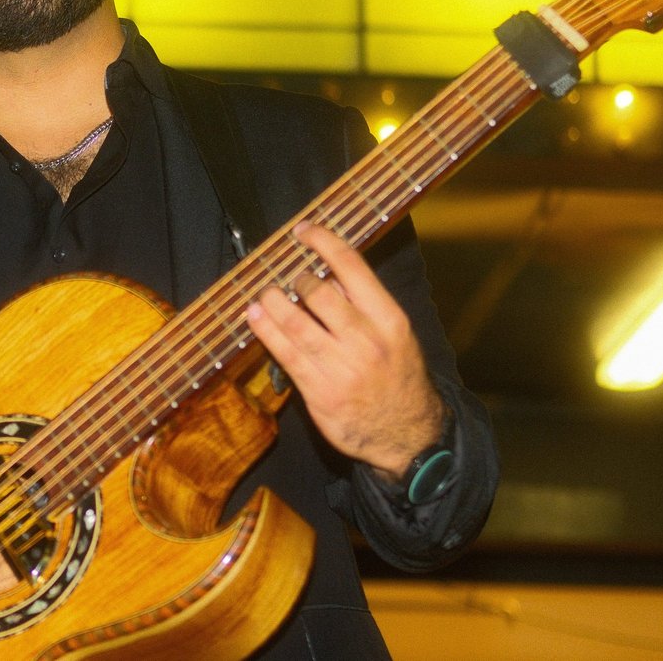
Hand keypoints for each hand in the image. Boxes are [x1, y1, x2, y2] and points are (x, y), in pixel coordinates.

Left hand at [244, 221, 445, 479]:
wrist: (407, 433)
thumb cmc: (398, 376)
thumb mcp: (395, 336)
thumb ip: (364, 304)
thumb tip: (329, 272)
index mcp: (390, 319)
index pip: (353, 268)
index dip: (324, 242)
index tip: (304, 230)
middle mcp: (366, 340)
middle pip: (319, 293)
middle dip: (297, 279)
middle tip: (290, 278)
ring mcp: (342, 368)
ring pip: (296, 322)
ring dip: (273, 301)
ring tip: (263, 293)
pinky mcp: (320, 392)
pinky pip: (285, 354)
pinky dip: (266, 331)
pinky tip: (254, 317)